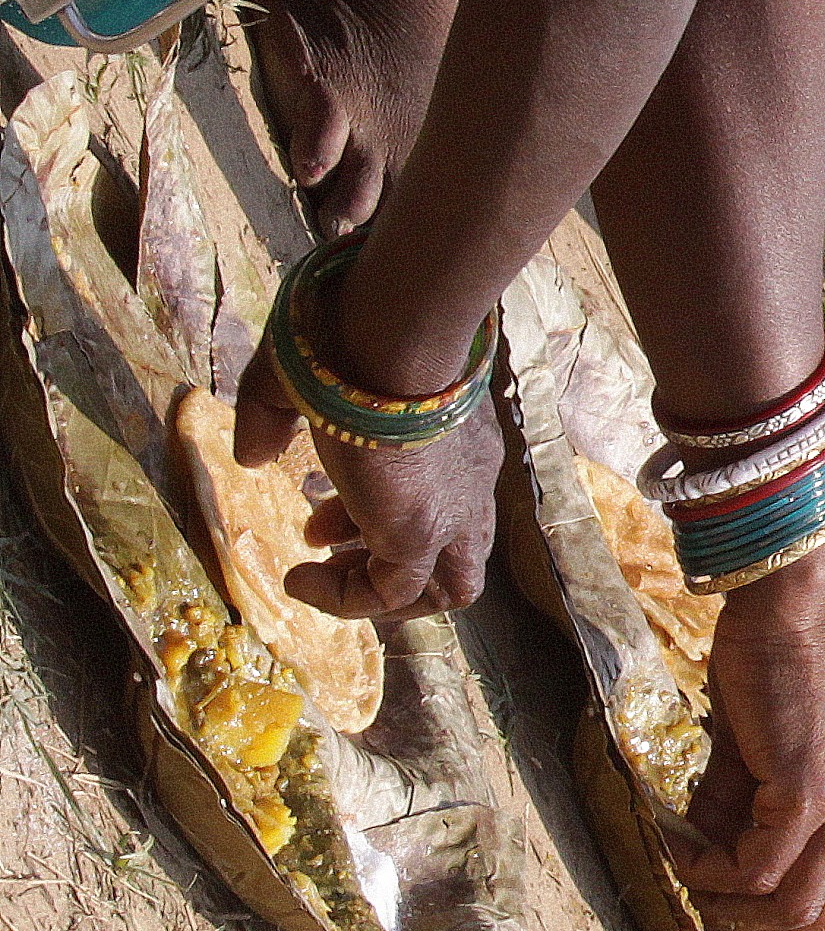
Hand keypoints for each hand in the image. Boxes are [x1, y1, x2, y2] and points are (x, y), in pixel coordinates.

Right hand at [232, 346, 500, 619]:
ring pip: (450, 586)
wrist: (386, 331)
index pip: (438, 496)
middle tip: (330, 549)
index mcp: (454, 441)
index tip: (323, 519)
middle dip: (392, 561)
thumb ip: (273, 417)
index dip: (376, 514)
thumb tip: (252, 454)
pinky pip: (391, 593)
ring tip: (319, 575)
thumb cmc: (349, 338)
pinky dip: (347, 599)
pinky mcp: (420, 533)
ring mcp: (451, 509)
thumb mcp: (301, 379)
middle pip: (459, 550)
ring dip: (384, 593)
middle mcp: (466, 480)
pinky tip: (298, 580)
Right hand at [672, 552, 824, 930]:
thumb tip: (703, 855)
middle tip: (708, 914)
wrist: (789, 596)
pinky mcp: (813, 789)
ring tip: (691, 884)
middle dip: (759, 929)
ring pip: (797, 902)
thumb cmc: (777, 649)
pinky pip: (759, 866)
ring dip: (734, 909)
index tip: (727, 896)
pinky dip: (715, 872)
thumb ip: (741, 803)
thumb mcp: (764, 740)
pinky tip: (684, 849)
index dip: (781, 907)